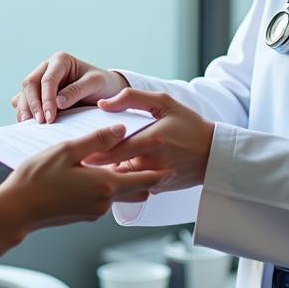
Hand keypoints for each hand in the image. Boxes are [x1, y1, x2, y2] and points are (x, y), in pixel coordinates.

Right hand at [0, 124, 168, 270]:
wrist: (16, 209)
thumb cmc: (38, 178)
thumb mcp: (68, 151)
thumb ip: (97, 140)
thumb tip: (121, 130)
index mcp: (105, 185)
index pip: (144, 180)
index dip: (160, 173)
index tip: (172, 165)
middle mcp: (104, 202)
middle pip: (137, 191)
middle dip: (145, 177)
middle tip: (149, 159)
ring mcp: (93, 212)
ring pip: (119, 195)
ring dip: (124, 180)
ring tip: (120, 160)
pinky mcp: (82, 215)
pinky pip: (104, 199)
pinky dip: (107, 186)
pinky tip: (94, 172)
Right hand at [12, 52, 128, 123]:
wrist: (106, 90)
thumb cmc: (102, 84)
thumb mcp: (95, 83)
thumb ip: (77, 90)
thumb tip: (58, 103)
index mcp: (60, 60)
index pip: (47, 79)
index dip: (46, 99)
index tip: (50, 117)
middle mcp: (46, 68)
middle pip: (30, 84)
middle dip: (33, 104)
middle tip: (40, 122)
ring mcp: (40, 80)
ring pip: (24, 93)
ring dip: (25, 109)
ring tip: (30, 126)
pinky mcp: (38, 94)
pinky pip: (24, 101)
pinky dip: (24, 112)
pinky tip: (27, 125)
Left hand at [82, 88, 215, 191]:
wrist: (214, 154)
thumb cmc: (189, 124)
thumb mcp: (164, 102)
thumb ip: (131, 98)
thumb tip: (103, 104)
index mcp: (153, 140)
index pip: (115, 149)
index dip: (94, 152)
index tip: (77, 152)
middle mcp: (153, 162)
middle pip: (114, 167)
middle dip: (94, 167)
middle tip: (74, 163)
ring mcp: (155, 178)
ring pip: (121, 179)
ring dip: (105, 175)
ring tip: (84, 171)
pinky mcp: (157, 189)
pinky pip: (132, 186)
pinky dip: (120, 181)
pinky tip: (105, 176)